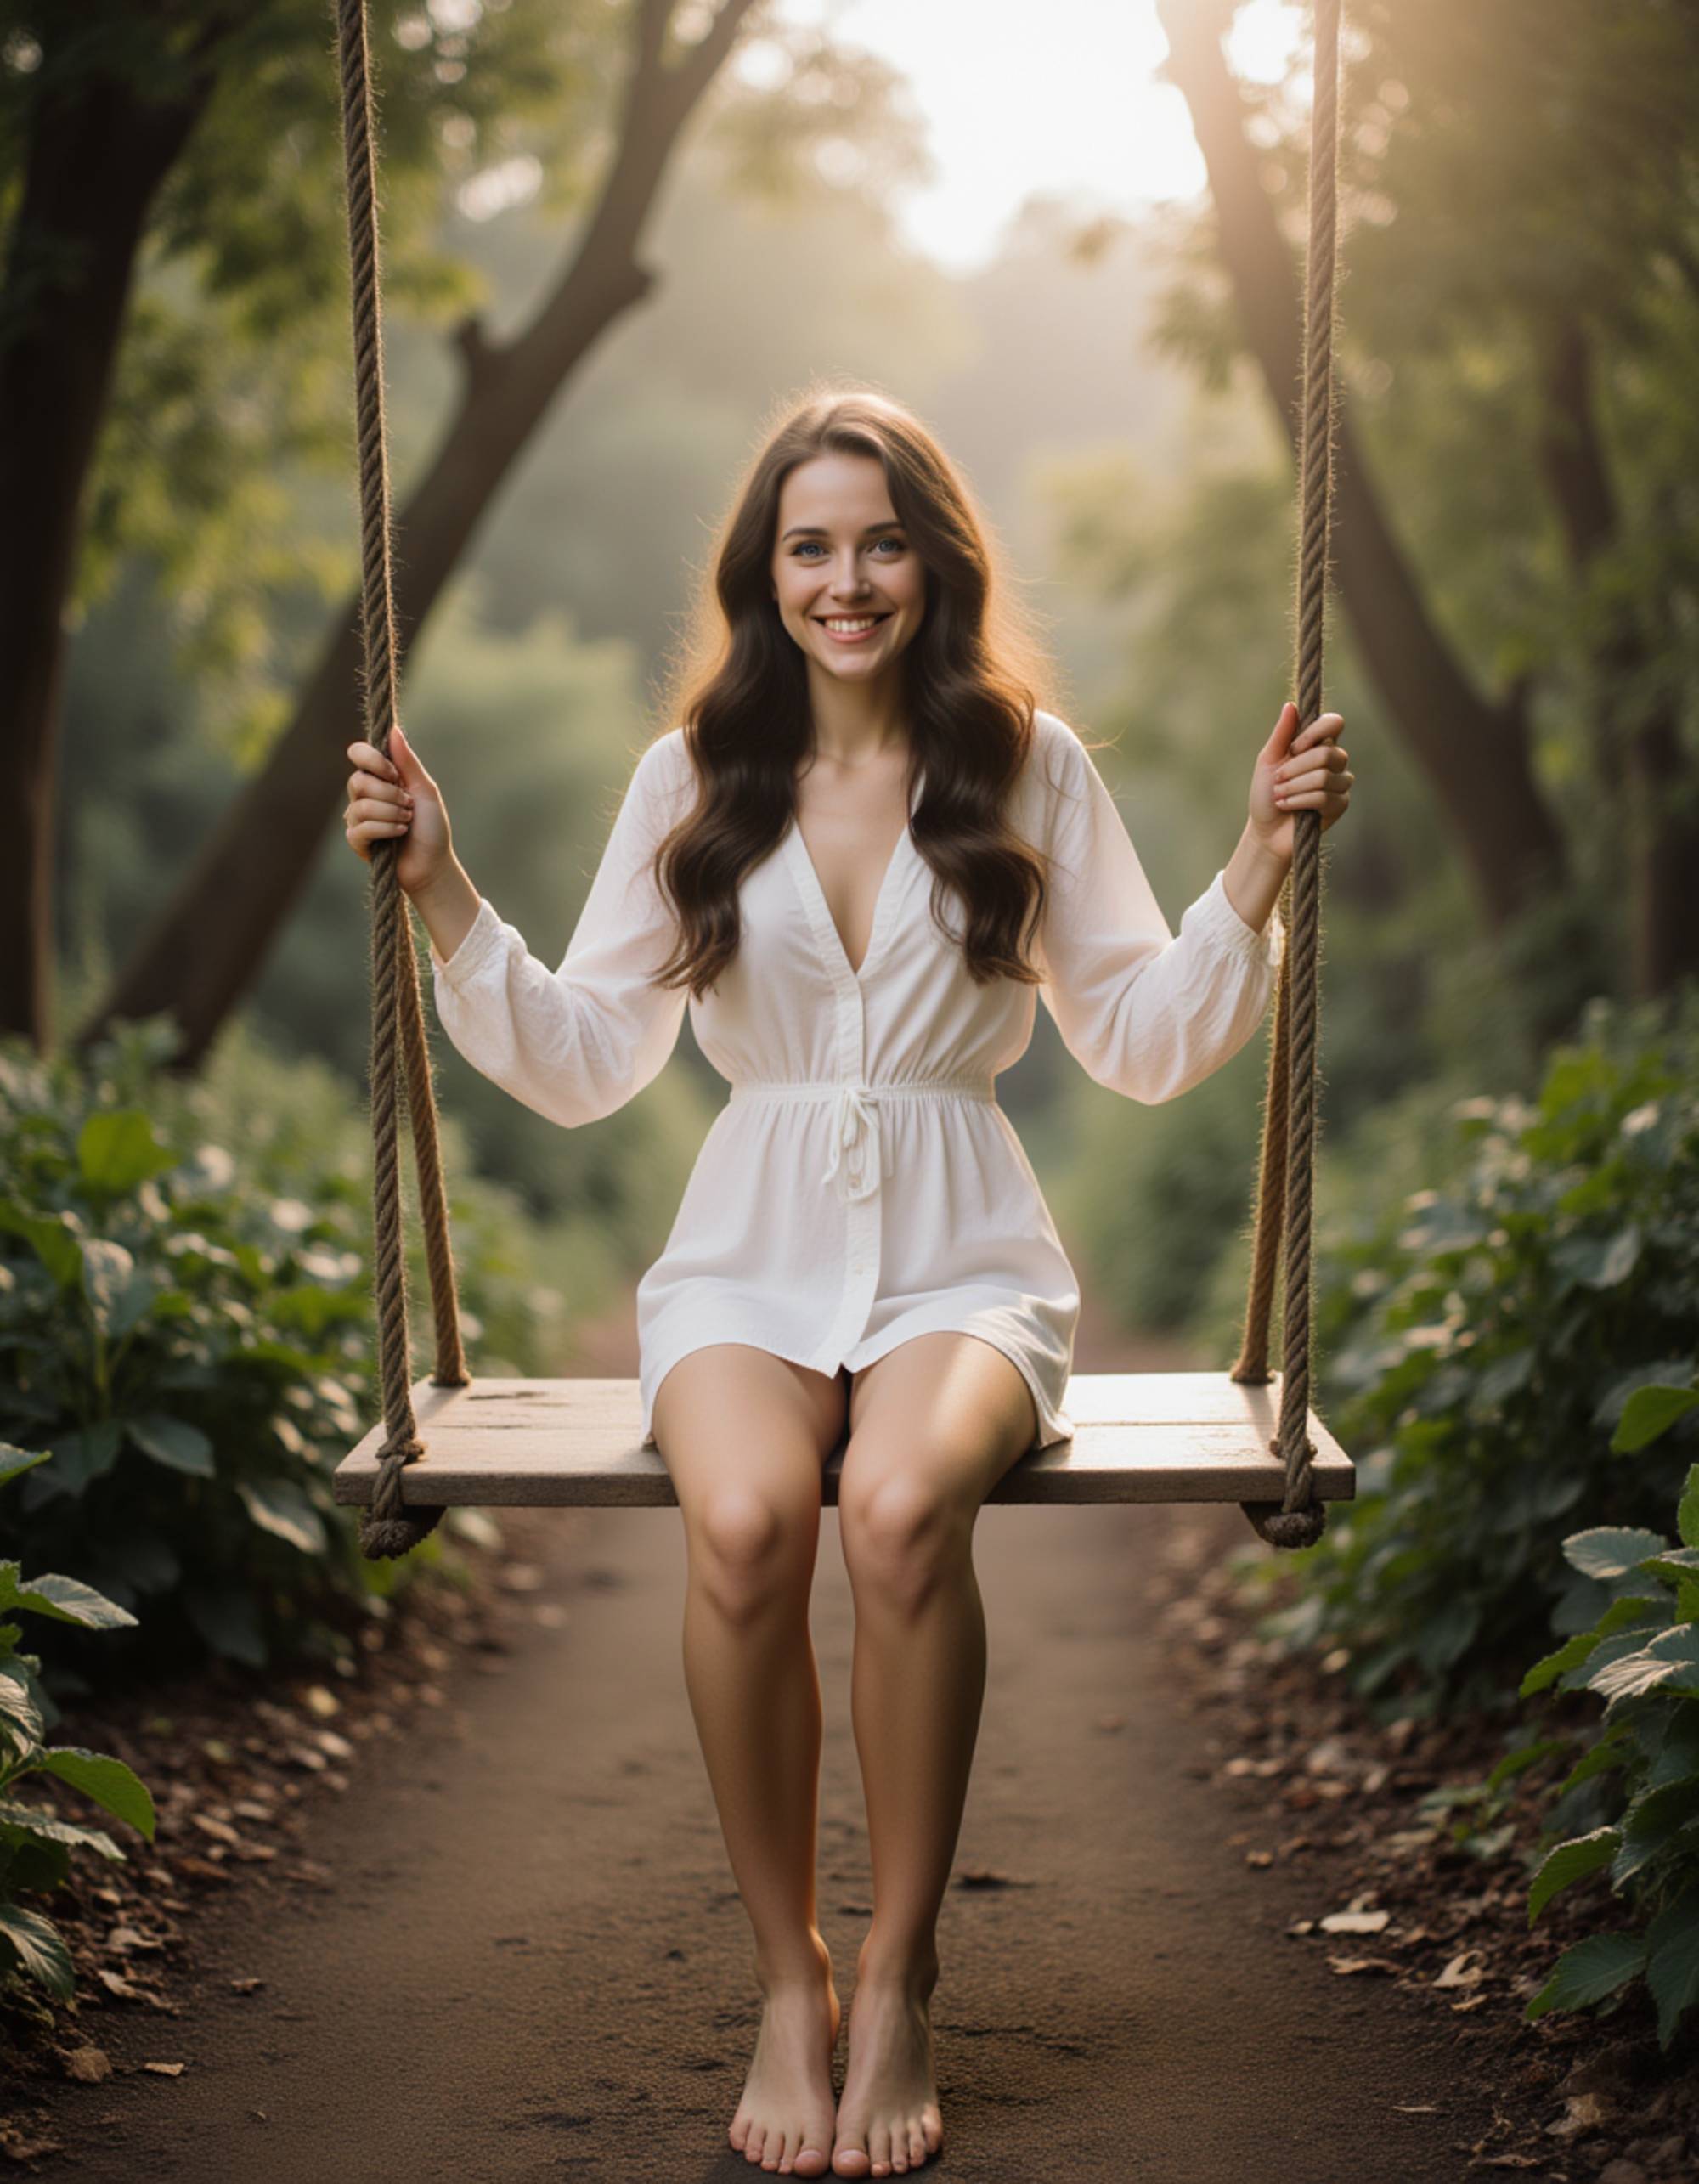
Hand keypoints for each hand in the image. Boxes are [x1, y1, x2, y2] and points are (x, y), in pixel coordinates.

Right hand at [344, 724, 452, 897]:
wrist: (433, 864)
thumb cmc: (432, 827)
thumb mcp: (424, 789)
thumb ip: (408, 762)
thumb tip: (394, 730)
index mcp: (380, 777)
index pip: (358, 753)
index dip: (372, 760)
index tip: (394, 774)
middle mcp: (365, 793)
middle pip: (358, 780)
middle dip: (389, 794)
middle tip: (409, 806)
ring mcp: (358, 817)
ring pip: (361, 806)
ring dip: (391, 814)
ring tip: (407, 822)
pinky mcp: (357, 839)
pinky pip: (361, 828)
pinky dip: (386, 830)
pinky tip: (400, 835)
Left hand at [1247, 701, 1352, 859]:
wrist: (1265, 830)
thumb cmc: (1265, 793)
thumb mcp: (1268, 760)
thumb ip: (1281, 734)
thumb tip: (1291, 705)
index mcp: (1318, 744)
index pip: (1334, 723)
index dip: (1315, 732)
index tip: (1293, 748)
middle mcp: (1334, 760)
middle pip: (1325, 753)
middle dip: (1294, 769)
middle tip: (1277, 780)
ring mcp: (1340, 782)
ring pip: (1323, 777)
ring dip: (1293, 787)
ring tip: (1279, 795)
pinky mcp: (1340, 805)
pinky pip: (1323, 797)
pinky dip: (1298, 801)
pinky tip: (1287, 806)